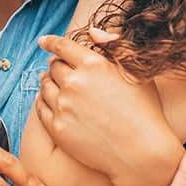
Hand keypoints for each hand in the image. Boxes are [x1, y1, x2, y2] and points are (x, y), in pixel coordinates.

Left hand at [37, 30, 183, 183]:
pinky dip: (42, 101)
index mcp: (93, 65)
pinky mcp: (57, 128)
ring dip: (48, 81)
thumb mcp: (136, 71)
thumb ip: (114, 45)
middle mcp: (74, 83)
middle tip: (58, 67)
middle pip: (53, 66)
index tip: (43, 41)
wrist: (142, 154)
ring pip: (45, 86)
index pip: (62, 46)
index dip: (50, 42)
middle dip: (55, 64)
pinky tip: (50, 101)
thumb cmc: (145, 110)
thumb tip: (92, 32)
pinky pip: (40, 108)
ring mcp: (64, 106)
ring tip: (54, 84)